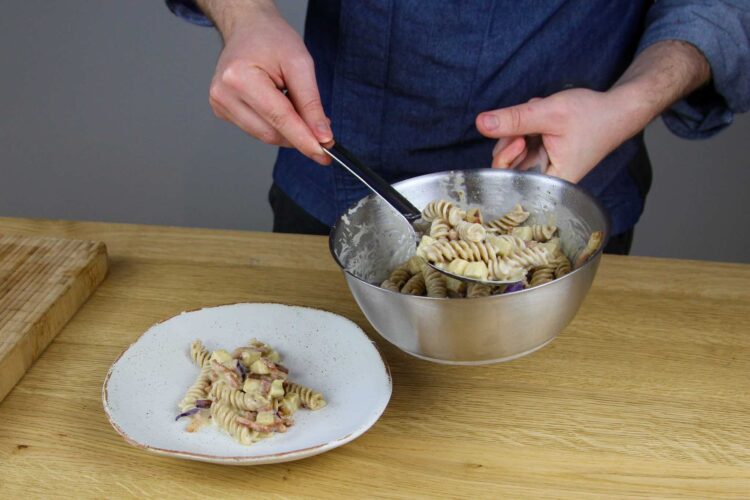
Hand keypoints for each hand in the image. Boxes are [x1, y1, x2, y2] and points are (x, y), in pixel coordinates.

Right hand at [204, 1, 331, 163]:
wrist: (247, 28)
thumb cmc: (272, 39)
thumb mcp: (300, 64)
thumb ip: (311, 103)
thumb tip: (322, 137)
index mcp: (239, 77)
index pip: (279, 119)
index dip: (304, 139)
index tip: (323, 154)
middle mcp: (224, 94)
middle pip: (271, 133)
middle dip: (299, 134)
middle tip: (321, 126)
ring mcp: (220, 105)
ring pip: (265, 136)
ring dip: (288, 130)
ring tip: (294, 102)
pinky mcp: (223, 111)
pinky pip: (257, 130)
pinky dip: (275, 125)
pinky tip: (279, 104)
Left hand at [476, 88, 631, 182]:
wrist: (616, 110)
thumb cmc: (592, 116)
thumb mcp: (549, 113)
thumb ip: (515, 119)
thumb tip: (480, 123)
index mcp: (551, 182)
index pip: (509, 182)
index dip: (506, 159)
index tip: (521, 139)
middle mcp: (544, 178)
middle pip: (505, 165)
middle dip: (512, 138)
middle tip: (530, 125)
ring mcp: (541, 165)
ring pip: (510, 151)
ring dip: (520, 129)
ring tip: (542, 118)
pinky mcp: (541, 154)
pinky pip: (520, 142)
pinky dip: (526, 127)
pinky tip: (543, 119)